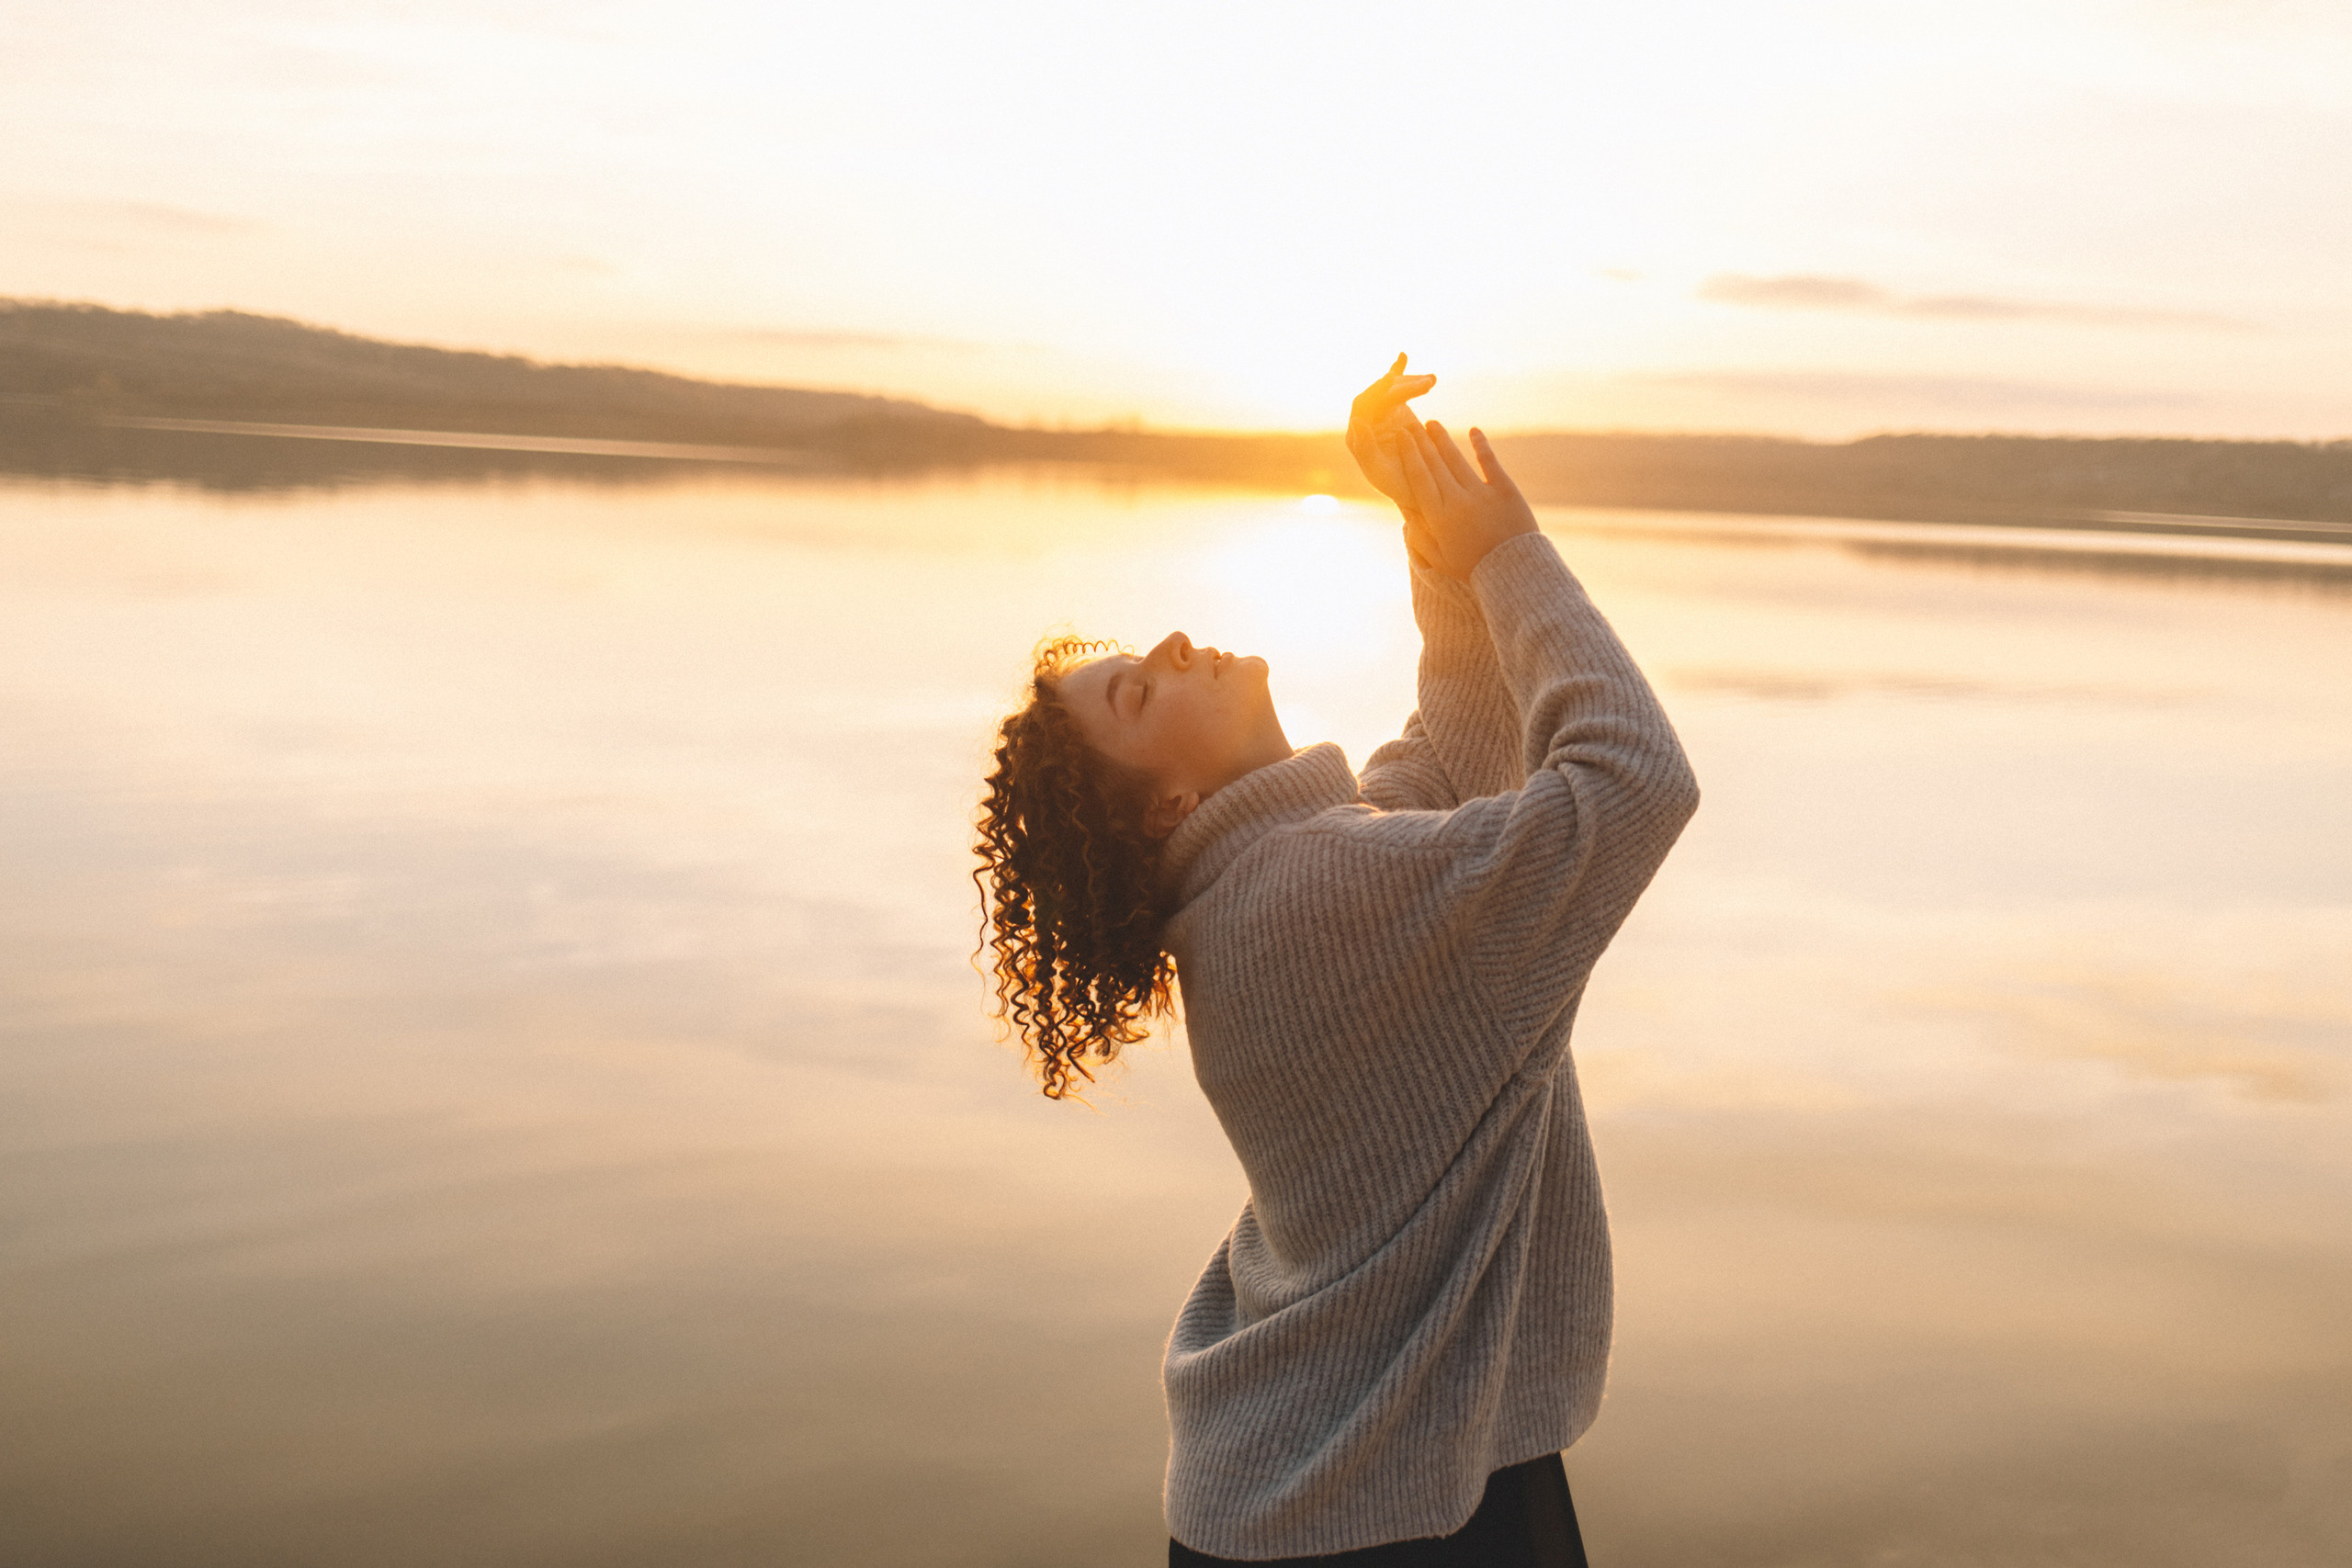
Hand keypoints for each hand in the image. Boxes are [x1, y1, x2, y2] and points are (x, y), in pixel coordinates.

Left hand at [1345, 353, 1436, 507]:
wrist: (1416, 490)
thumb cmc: (1397, 486)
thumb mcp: (1381, 473)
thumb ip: (1366, 449)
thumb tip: (1357, 421)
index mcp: (1358, 436)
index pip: (1364, 407)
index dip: (1379, 392)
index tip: (1395, 381)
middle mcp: (1366, 421)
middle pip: (1380, 394)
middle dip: (1403, 386)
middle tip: (1428, 384)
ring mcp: (1381, 415)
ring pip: (1391, 389)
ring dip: (1410, 381)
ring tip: (1432, 381)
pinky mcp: (1395, 411)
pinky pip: (1395, 389)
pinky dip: (1399, 372)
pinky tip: (1402, 357)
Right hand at [1383, 420, 1537, 580]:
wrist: (1513, 571)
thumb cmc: (1472, 567)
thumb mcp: (1439, 559)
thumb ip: (1419, 535)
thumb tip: (1405, 511)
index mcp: (1438, 518)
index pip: (1418, 478)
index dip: (1408, 455)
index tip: (1401, 438)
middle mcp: (1457, 501)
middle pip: (1434, 464)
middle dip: (1420, 442)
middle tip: (1410, 425)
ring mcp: (1482, 493)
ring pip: (1457, 460)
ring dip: (1443, 440)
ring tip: (1432, 424)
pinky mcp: (1505, 490)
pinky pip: (1490, 462)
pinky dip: (1481, 445)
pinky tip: (1474, 431)